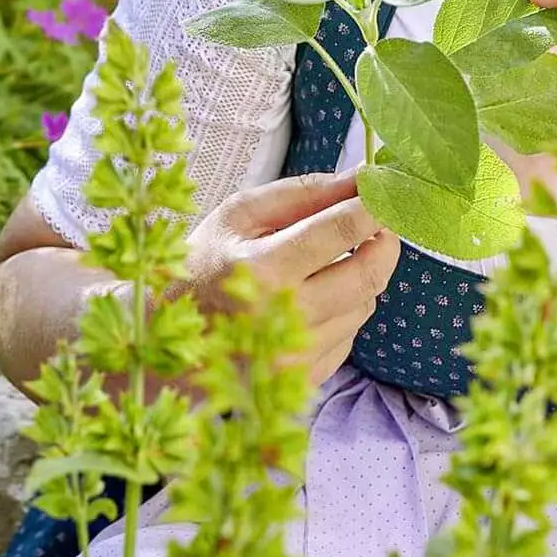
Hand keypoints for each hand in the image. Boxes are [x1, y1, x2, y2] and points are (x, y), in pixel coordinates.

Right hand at [181, 171, 398, 384]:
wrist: (170, 339)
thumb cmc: (200, 268)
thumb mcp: (237, 216)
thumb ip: (301, 194)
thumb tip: (361, 178)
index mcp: (263, 268)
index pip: (343, 229)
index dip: (376, 204)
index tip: (386, 191)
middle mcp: (285, 317)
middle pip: (370, 274)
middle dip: (385, 241)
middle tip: (378, 224)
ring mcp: (297, 355)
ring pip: (365, 304)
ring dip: (360, 277)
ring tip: (328, 264)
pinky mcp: (305, 378)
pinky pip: (350, 335)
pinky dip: (342, 310)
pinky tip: (311, 301)